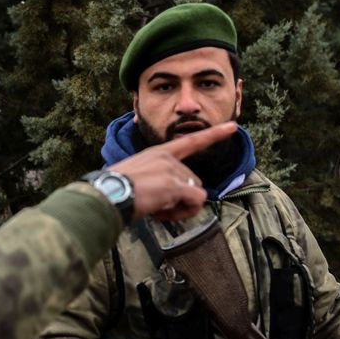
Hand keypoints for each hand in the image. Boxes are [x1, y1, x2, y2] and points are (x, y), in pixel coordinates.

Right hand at [109, 122, 236, 220]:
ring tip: (157, 209)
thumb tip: (172, 197)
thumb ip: (158, 181)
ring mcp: (171, 170)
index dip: (214, 134)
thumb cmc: (115, 192)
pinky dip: (184, 212)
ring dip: (180, 207)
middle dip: (181, 198)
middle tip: (158, 206)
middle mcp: (166, 158)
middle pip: (193, 181)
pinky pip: (196, 202)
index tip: (233, 126)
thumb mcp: (136, 178)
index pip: (190, 142)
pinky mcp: (174, 185)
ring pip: (196, 193)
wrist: (106, 196)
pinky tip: (164, 212)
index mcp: (156, 154)